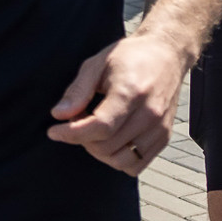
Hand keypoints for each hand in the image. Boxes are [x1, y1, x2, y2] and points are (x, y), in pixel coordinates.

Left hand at [47, 31, 189, 174]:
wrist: (167, 55)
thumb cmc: (130, 57)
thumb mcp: (96, 64)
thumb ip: (77, 91)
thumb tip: (59, 115)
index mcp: (131, 92)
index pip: (100, 127)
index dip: (72, 133)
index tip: (54, 131)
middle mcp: (149, 114)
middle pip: (107, 146)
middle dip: (82, 139)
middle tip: (78, 120)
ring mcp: (159, 128)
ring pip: (120, 161)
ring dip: (99, 151)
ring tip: (94, 129)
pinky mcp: (164, 138)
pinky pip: (136, 165)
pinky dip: (117, 159)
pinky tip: (111, 138)